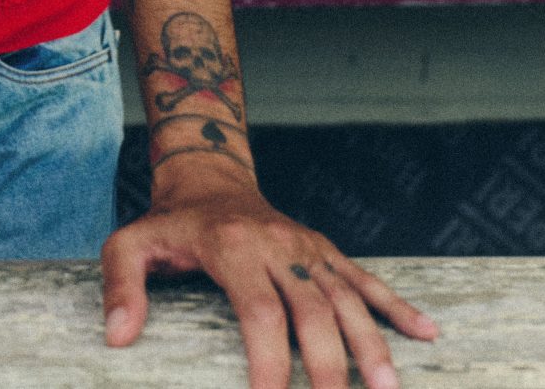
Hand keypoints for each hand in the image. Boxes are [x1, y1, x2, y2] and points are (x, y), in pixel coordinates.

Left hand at [101, 166, 437, 388]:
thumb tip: (117, 336)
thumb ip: (121, 285)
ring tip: (388, 388)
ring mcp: (309, 248)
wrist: (211, 175)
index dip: (268, 364)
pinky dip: (397, 306)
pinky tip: (427, 333)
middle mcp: (280, 246)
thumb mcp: (129, 244)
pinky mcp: (326, 250)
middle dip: (329, 367)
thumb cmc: (169, 223)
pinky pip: (366, 279)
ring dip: (372, 344)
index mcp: (234, 248)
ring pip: (348, 298)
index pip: (259, 313)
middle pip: (313, 312)